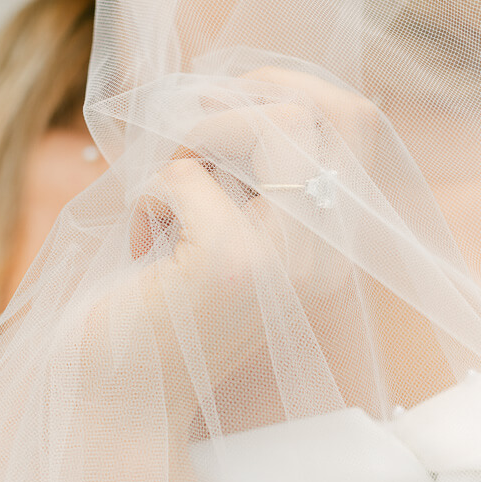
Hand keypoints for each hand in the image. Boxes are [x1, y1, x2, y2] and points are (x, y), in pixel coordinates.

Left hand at [85, 67, 385, 436]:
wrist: (122, 396)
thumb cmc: (163, 309)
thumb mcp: (225, 231)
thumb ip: (252, 175)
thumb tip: (237, 85)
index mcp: (331, 245)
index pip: (359, 121)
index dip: (292, 85)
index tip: (229, 107)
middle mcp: (324, 254)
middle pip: (318, 110)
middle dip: (237, 103)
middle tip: (187, 147)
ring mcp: (284, 260)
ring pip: (263, 125)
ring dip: (194, 142)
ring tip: (167, 195)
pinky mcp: (229, 265)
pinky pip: (184, 174)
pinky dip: (147, 194)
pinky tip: (144, 245)